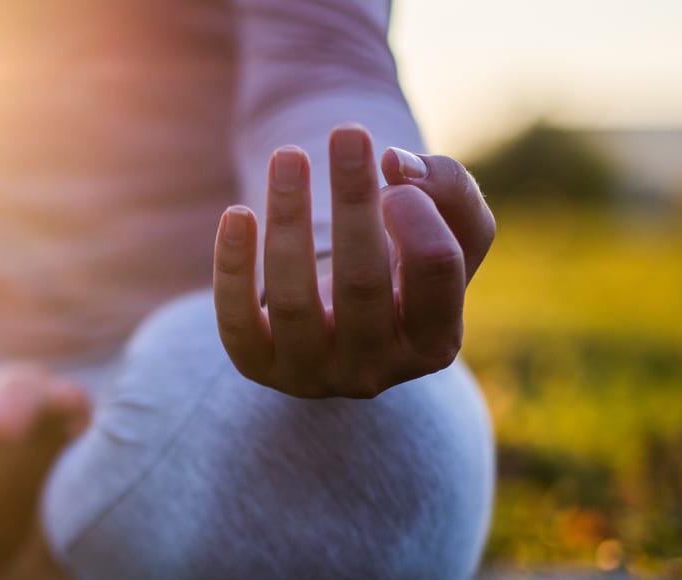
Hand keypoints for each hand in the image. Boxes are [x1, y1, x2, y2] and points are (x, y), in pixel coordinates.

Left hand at [213, 124, 495, 397]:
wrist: (343, 324)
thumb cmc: (403, 269)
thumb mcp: (448, 230)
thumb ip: (449, 188)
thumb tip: (395, 163)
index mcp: (435, 343)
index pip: (435, 270)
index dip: (418, 213)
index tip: (394, 172)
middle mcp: (375, 371)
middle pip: (362, 282)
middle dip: (352, 201)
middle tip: (347, 133)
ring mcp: (313, 375)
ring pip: (294, 299)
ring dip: (288, 219)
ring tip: (288, 156)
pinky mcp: (258, 366)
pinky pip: (237, 321)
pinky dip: (233, 267)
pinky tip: (238, 213)